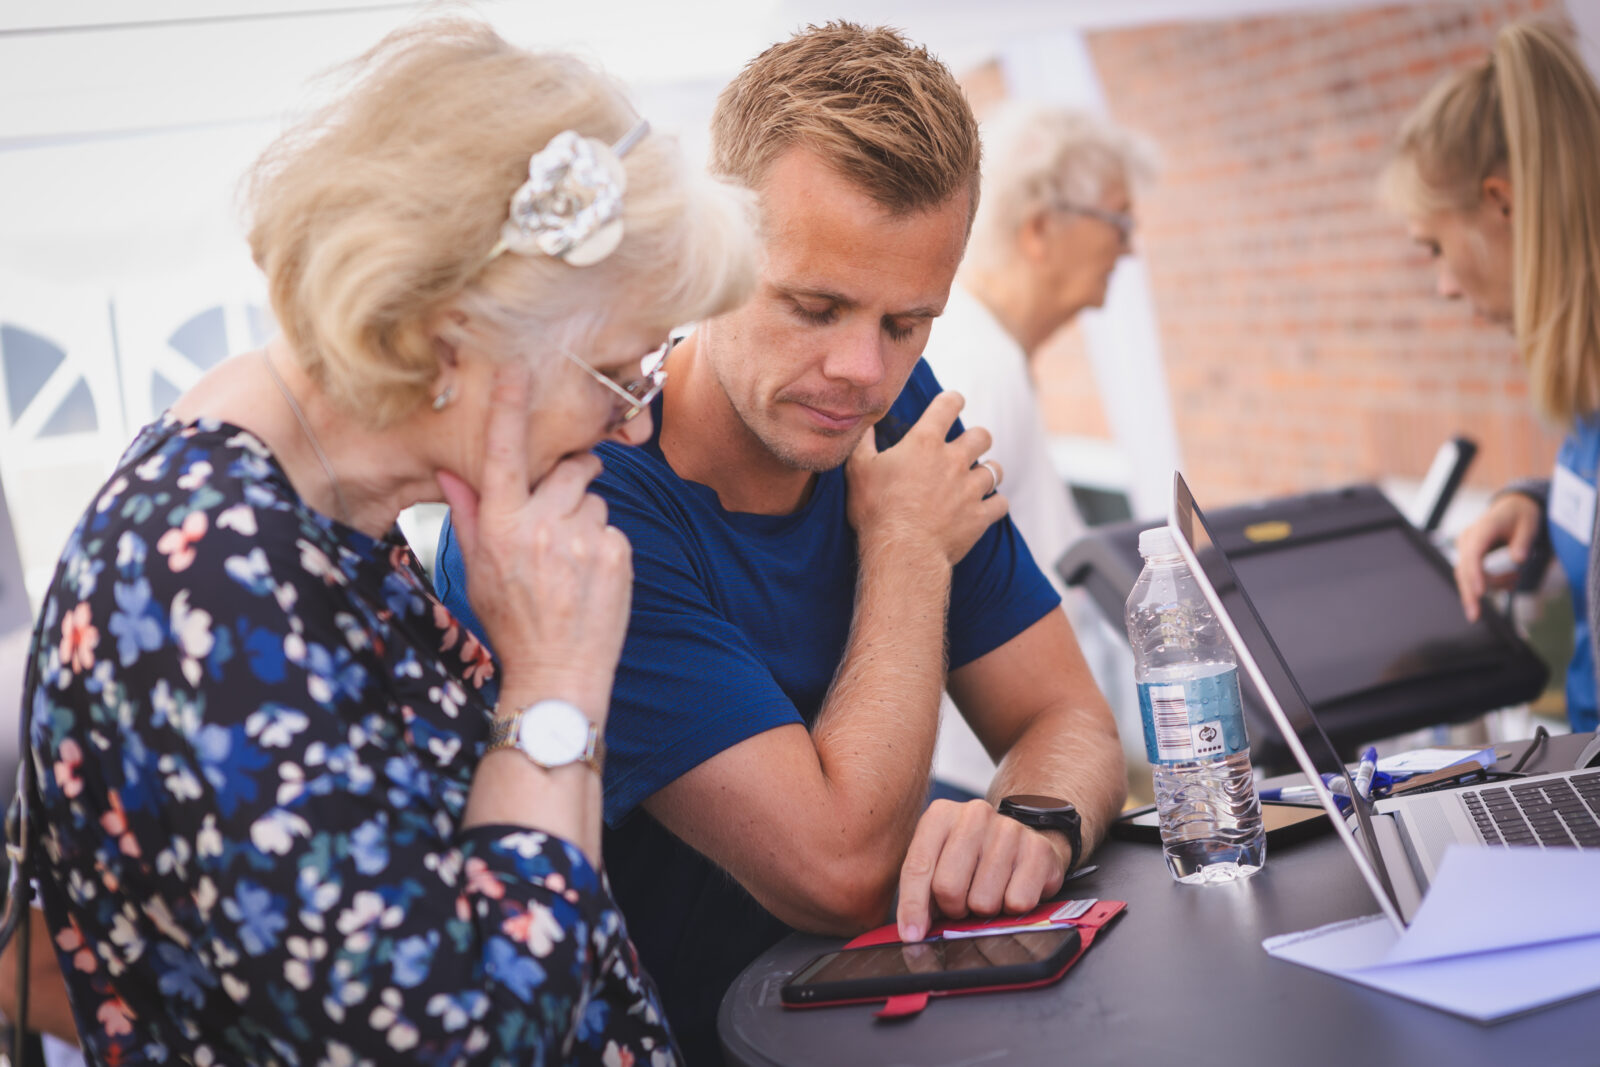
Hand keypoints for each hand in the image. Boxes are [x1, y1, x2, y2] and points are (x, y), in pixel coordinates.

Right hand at [436, 362, 632, 718]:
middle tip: (559, 518)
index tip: (515, 368)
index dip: (508, 407)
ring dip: (586, 517)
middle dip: (571, 482)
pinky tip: (588, 577)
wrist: (558, 673)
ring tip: (570, 561)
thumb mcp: (476, 570)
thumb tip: (449, 471)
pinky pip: (611, 527)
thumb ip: (467, 515)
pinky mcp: (614, 552)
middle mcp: (540, 525)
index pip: (502, 453)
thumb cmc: (511, 622)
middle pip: (570, 470)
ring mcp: (581, 538)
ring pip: (594, 498)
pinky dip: (602, 544)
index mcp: (500, 526)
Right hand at [845, 392, 1008, 565]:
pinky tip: (986, 507)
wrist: (901, 552)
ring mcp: (970, 489)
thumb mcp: (859, 471)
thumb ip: (864, 444)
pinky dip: (995, 504)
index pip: (948, 404)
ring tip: (976, 480)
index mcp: (924, 443)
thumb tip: (867, 425)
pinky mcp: (979, 516)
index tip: (953, 402)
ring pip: (995, 470)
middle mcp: (953, 461)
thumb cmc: (876, 511)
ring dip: (987, 472)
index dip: (953, 400)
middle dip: (977, 438)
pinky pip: (1000, 503)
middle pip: (982, 435)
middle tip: (967, 447)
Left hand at [895, 799, 1067, 942]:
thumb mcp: (939, 864)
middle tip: (962, 904)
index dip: (912, 907)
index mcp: (940, 815)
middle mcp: (974, 815)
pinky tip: (1013, 889)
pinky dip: (1013, 908)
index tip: (911, 935)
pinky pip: (1018, 902)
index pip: (917, 868)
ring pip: (984, 901)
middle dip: (953, 909)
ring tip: (989, 892)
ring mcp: (1009, 829)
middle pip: (948, 887)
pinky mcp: (1038, 848)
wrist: (1023, 840)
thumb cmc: (972, 860)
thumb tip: (912, 932)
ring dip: (984, 910)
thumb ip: (921, 893)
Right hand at [1453, 493, 1540, 621]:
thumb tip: (1518, 560)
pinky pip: (1471, 575)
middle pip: (1463, 570)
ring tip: (1514, 581)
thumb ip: (1523, 541)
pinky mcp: (1469, 556)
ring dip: (1487, 587)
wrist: (1512, 507)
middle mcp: (1468, 539)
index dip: (1475, 574)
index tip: (1480, 593)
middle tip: (1475, 616)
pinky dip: (1486, 584)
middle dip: (1468, 594)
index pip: (1473, 554)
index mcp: (1482, 529)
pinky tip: (1507, 584)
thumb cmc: (1521, 515)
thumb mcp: (1529, 524)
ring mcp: (1466, 548)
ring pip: (1465, 576)